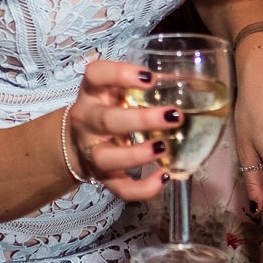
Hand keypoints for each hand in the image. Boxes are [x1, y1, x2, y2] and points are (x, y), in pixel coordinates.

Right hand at [62, 60, 179, 201]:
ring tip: (164, 148)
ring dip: (137, 155)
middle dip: (142, 119)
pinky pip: (119, 188)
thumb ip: (142, 86)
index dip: (120, 75)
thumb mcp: (114, 90)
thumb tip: (187, 79)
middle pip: (107, 120)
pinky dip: (143, 188)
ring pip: (107, 158)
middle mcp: (88, 120)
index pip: (96, 75)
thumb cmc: (106, 108)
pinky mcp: (102, 176)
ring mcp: (92, 151)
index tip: (149, 77)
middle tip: (174, 115)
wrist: (75, 141)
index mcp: (93, 92)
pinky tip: (164, 176)